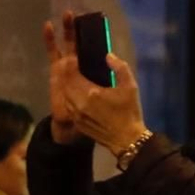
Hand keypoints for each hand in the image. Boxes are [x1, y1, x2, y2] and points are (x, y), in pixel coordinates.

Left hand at [42, 10, 148, 156]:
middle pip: (65, 82)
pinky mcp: (77, 122)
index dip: (70, 61)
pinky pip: (68, 104)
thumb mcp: (130, 86)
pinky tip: (74, 90)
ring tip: (70, 73)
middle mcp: (79, 103)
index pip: (72, 72)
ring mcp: (76, 114)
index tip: (73, 54)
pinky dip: (68, 95)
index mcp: (90, 93)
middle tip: (69, 61)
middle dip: (65, 71)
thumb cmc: (129, 112)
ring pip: (64, 93)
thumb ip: (119, 67)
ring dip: (65, 83)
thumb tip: (108, 56)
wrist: (126, 140)